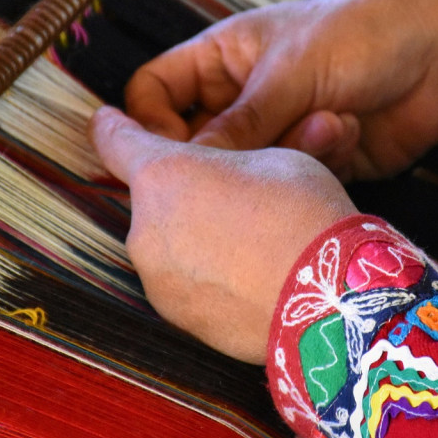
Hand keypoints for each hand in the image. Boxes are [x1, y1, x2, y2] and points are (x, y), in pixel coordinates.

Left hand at [90, 105, 357, 363]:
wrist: (331, 298)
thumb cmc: (305, 214)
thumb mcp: (273, 156)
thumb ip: (227, 156)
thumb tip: (219, 172)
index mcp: (163, 174)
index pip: (115, 141)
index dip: (112, 126)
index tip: (106, 119)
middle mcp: (145, 228)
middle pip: (154, 199)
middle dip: (185, 193)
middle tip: (237, 196)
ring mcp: (156, 279)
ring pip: (168, 243)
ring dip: (196, 237)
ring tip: (252, 241)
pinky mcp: (176, 317)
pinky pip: (184, 283)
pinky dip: (207, 276)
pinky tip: (250, 276)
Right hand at [125, 0, 437, 180]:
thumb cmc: (362, 36)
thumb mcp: (290, 72)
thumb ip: (236, 124)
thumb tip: (180, 169)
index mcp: (221, 58)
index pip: (153, 94)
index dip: (151, 126)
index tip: (171, 156)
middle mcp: (241, 97)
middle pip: (194, 145)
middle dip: (222, 157)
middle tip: (242, 168)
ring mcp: (276, 132)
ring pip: (244, 171)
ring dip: (282, 154)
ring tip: (324, 124)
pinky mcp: (309, 162)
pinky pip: (286, 181)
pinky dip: (315, 162)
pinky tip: (348, 131)